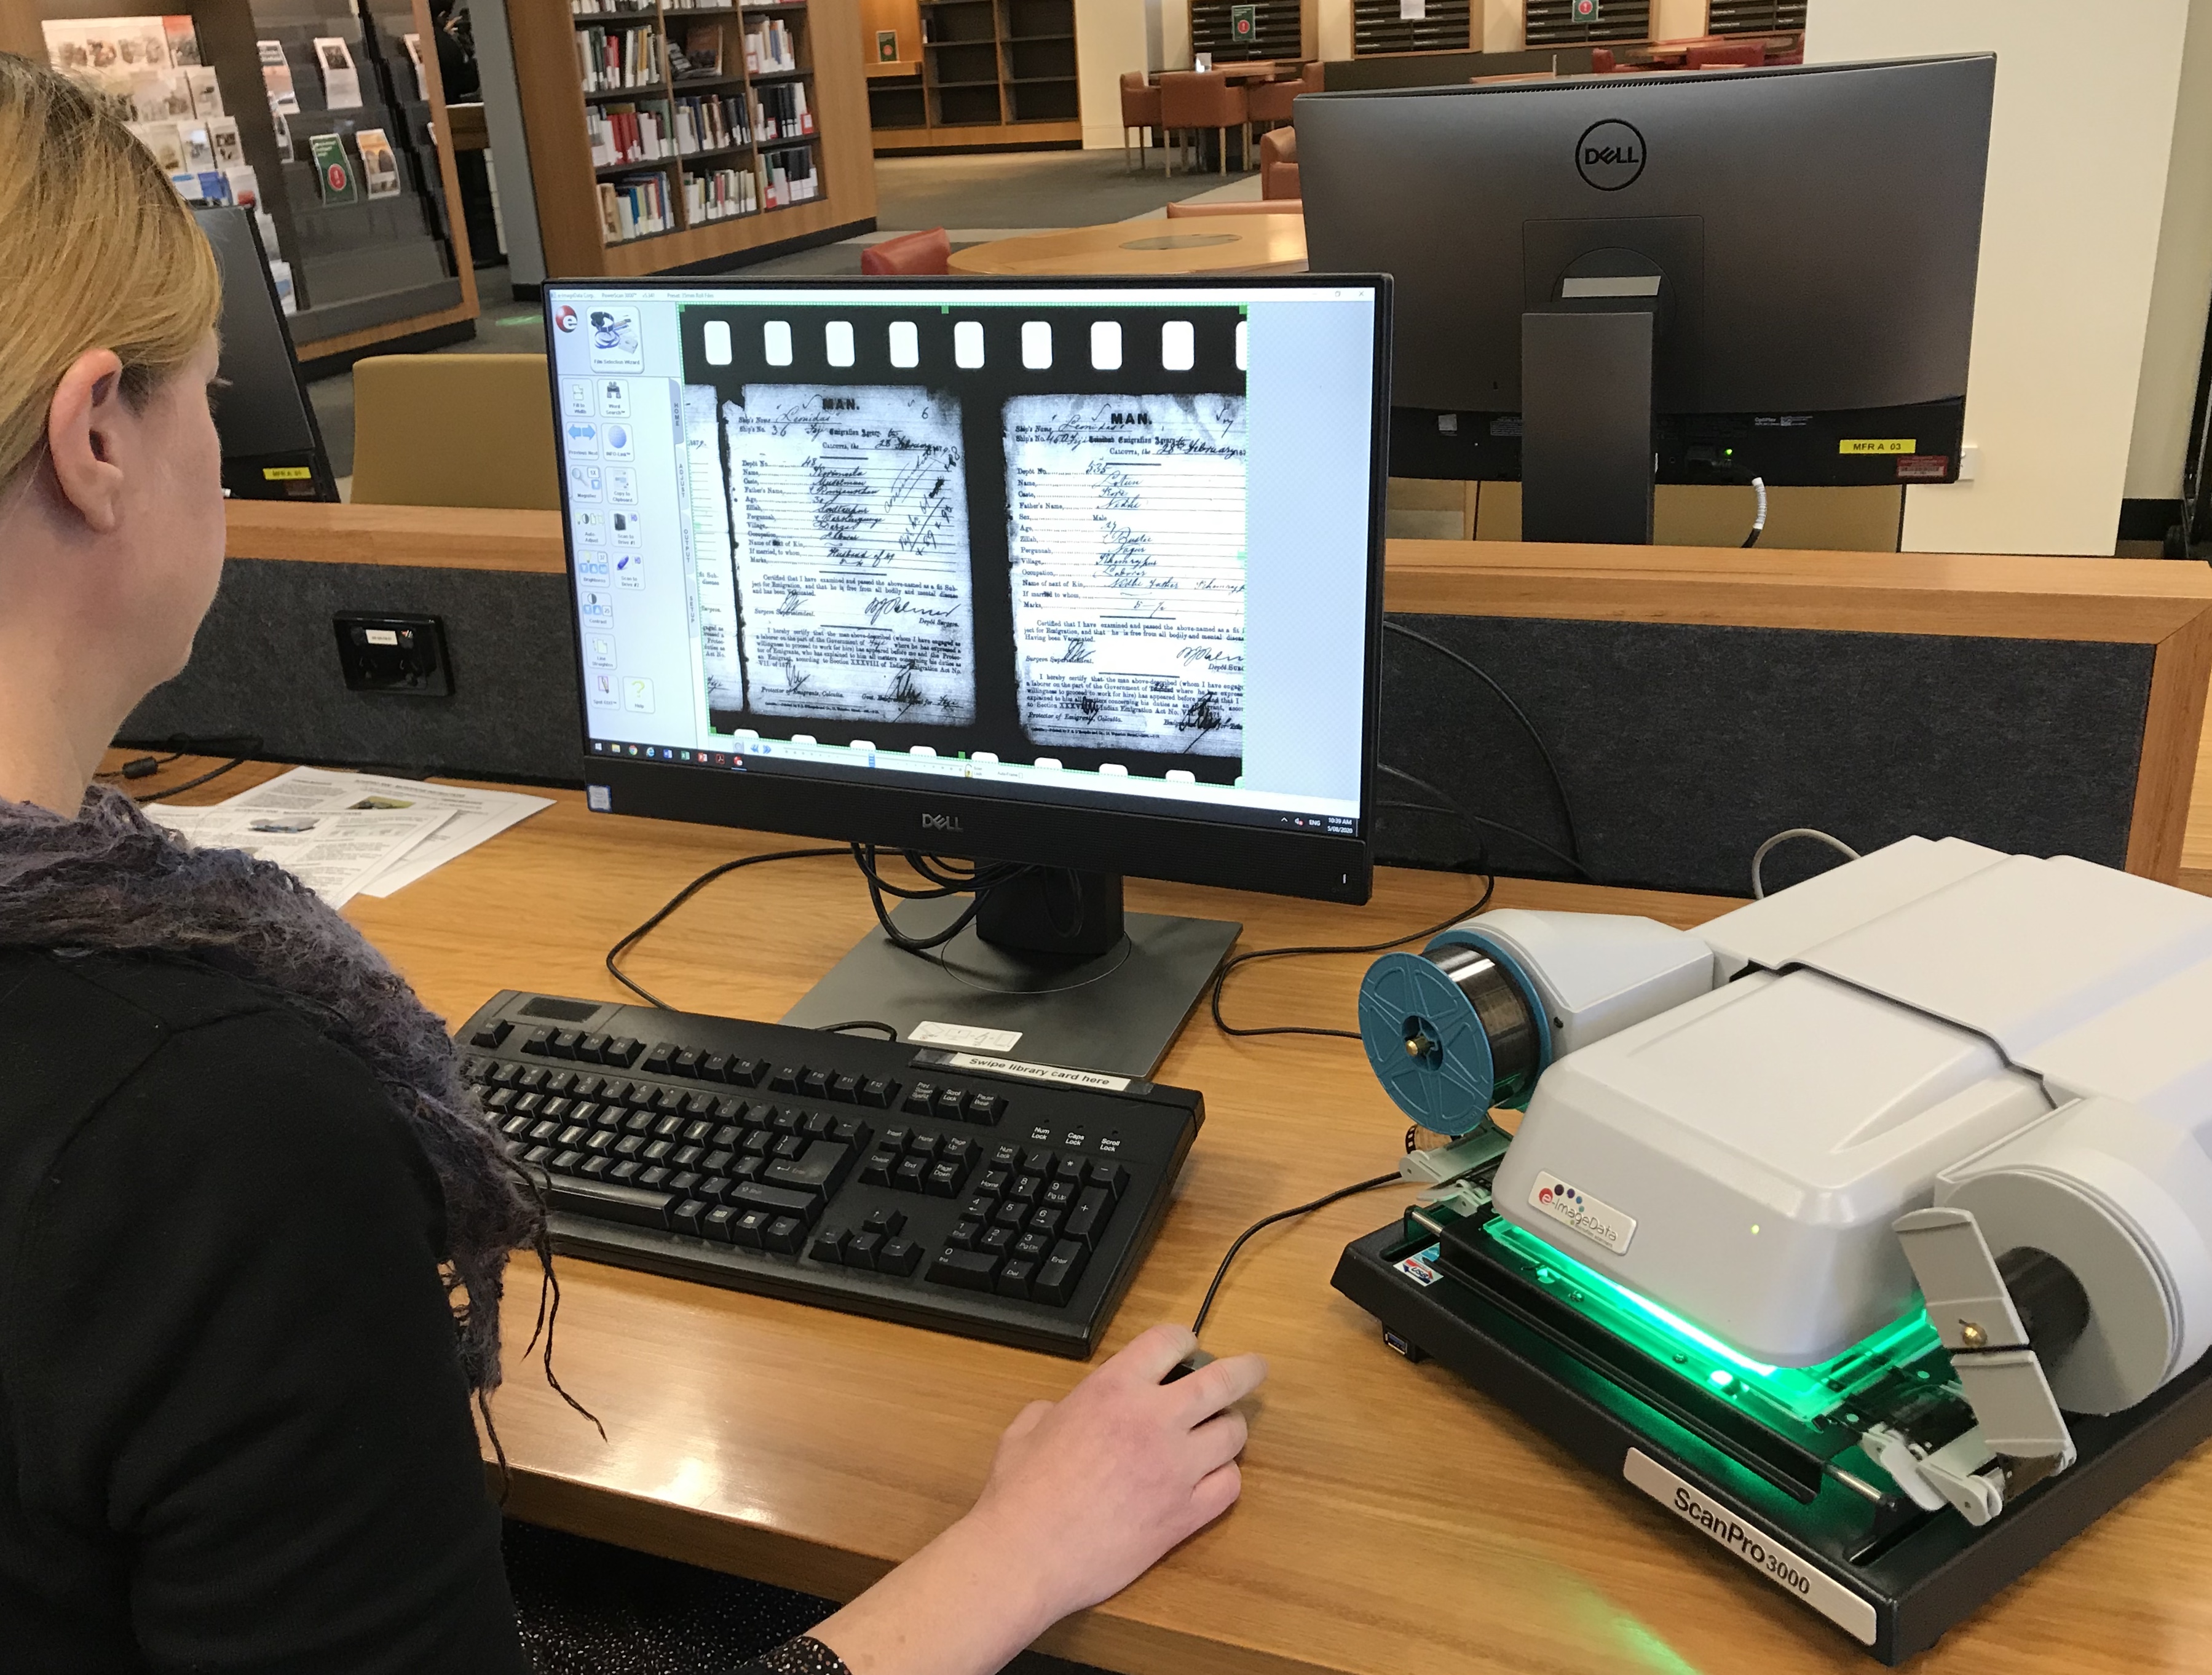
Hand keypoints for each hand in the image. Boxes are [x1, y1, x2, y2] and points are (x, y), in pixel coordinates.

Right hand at [964, 1322, 1266, 1622]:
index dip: (1182, 1342)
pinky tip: (1211, 1478)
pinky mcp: (1185, 1516)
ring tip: (1220, 1432)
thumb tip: (1061, 1413)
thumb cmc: (1019, 1491)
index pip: (1170, 1340)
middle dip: (1245, 1369)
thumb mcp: (1028, 1427)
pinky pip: (1229, 1486)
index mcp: (1113, 1388)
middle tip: (1254, 1368)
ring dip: (1230, 1428)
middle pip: (1222, 1380)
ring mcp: (1176, 1469)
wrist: (1027, 1554)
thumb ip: (1055, 1409)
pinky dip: (1225, 1477)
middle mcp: (1154, 1420)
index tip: (1186, 1349)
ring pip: (1233, 1434)